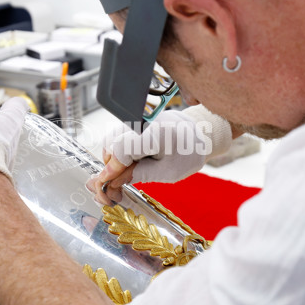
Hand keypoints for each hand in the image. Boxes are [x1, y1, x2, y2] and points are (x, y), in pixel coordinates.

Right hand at [88, 110, 214, 203]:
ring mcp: (136, 118)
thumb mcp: (168, 172)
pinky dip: (119, 152)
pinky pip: (117, 137)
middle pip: (111, 145)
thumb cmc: (188, 153)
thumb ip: (140, 175)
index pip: (121, 150)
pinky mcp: (134, 120)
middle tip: (119, 184)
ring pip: (111, 141)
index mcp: (154, 133)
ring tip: (131, 171)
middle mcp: (141, 121)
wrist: (198, 133)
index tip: (106, 186)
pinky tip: (132, 161)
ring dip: (115, 160)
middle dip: (112, 167)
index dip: (111, 170)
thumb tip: (114, 184)